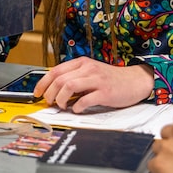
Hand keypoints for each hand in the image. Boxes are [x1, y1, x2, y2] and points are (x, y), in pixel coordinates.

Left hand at [33, 57, 152, 113]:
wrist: (135, 81)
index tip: (37, 93)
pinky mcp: (105, 92)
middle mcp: (88, 68)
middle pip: (59, 79)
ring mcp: (97, 80)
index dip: (43, 83)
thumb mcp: (90, 72)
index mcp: (82, 63)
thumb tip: (54, 89)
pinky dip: (77, 106)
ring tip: (63, 106)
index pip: (55, 70)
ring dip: (61, 99)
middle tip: (50, 102)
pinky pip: (85, 99)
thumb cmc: (111, 79)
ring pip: (69, 86)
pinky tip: (77, 109)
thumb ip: (74, 76)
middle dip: (50, 93)